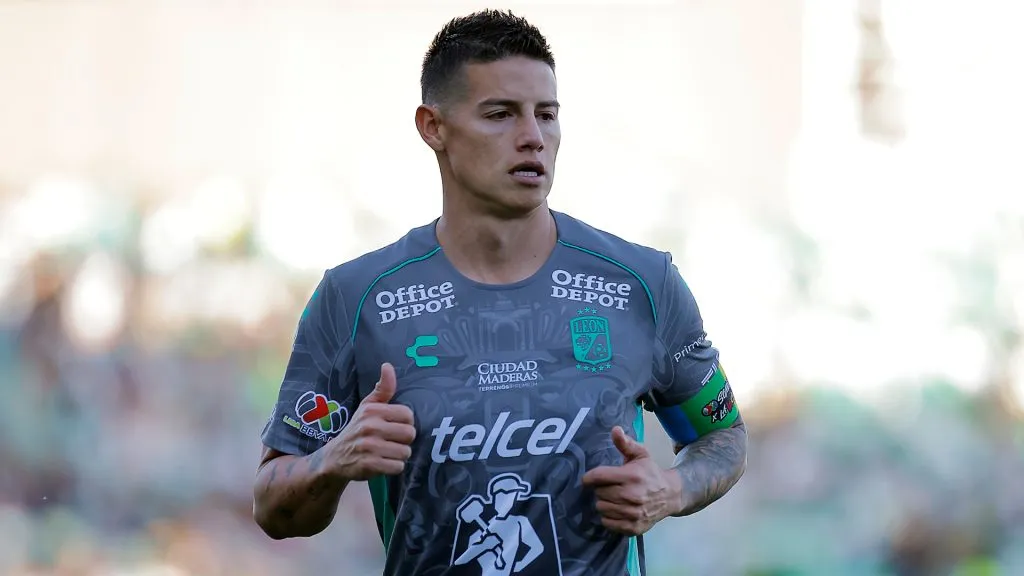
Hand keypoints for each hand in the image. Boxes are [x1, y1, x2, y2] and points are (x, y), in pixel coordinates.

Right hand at [322, 363, 415, 480]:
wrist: (334, 458)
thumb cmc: (357, 429)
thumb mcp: (367, 407)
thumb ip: (382, 389)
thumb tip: (387, 366)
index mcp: (372, 411)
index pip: (408, 415)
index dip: (405, 423)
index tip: (394, 427)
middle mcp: (371, 427)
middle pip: (410, 434)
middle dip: (404, 441)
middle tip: (392, 442)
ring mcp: (370, 447)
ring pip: (405, 452)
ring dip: (399, 455)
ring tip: (387, 453)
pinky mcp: (369, 465)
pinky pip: (397, 467)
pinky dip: (393, 467)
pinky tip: (383, 463)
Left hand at [582, 426, 682, 535]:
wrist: (670, 495)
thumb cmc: (650, 473)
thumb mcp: (640, 454)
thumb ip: (625, 443)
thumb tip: (615, 429)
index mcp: (631, 476)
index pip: (598, 476)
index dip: (589, 477)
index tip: (589, 478)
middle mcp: (631, 496)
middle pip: (598, 493)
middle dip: (600, 489)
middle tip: (608, 487)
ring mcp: (632, 513)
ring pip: (601, 508)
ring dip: (604, 503)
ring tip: (613, 498)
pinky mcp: (633, 527)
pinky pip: (608, 523)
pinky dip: (609, 517)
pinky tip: (616, 510)